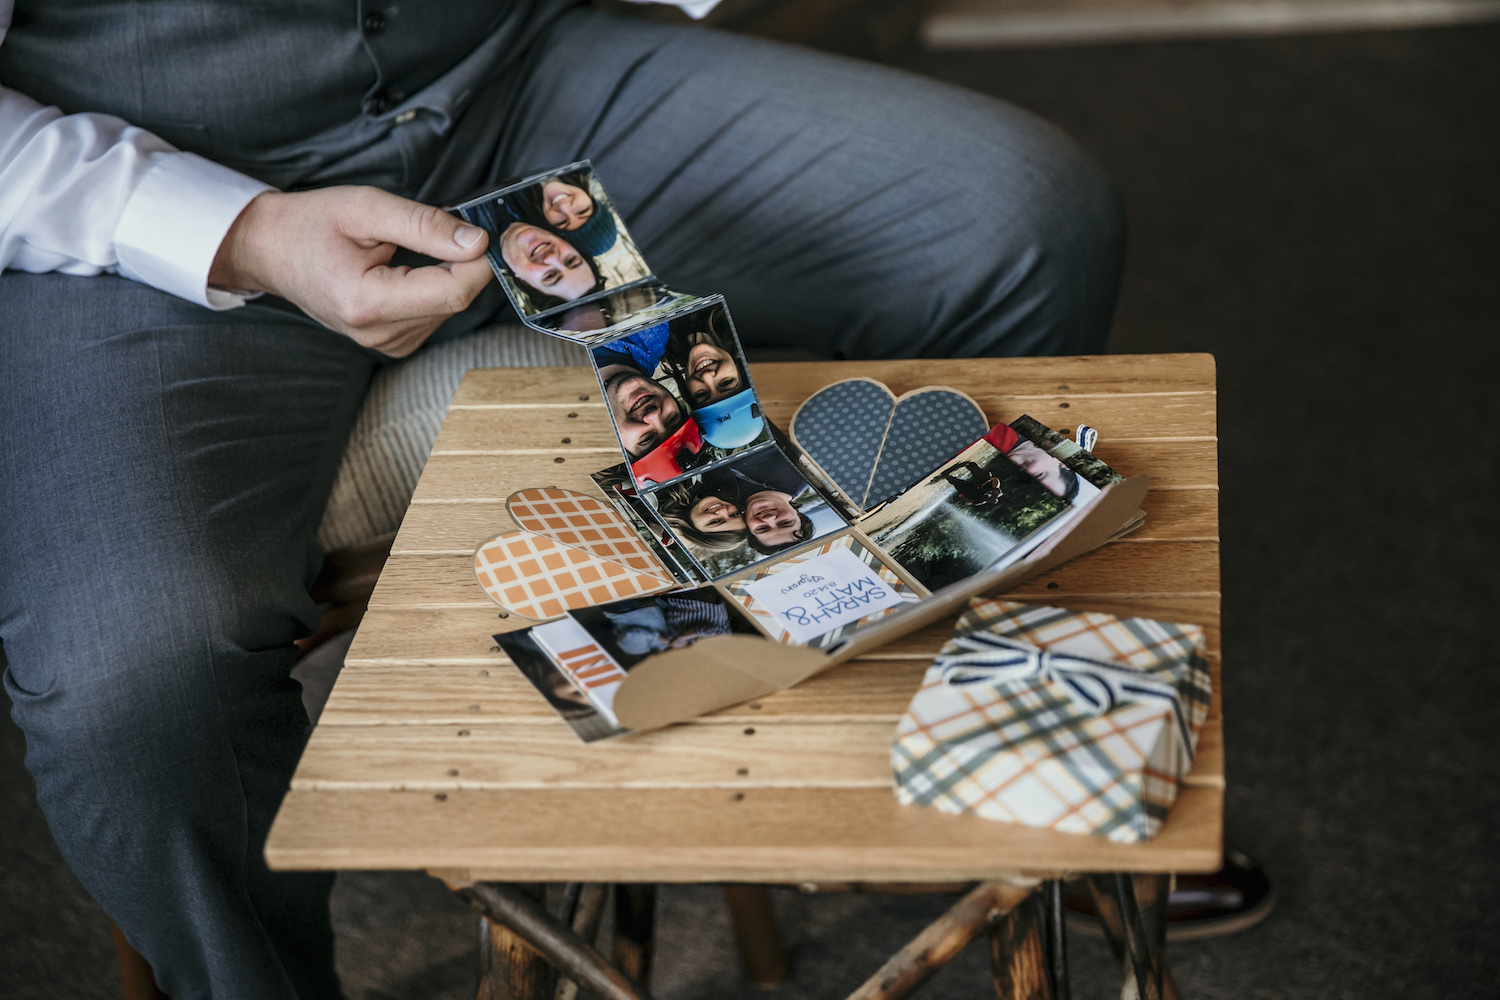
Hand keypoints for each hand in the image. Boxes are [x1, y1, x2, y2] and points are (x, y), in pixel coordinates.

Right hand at [209, 186, 493, 356]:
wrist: (269, 250)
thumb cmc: (309, 225)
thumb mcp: (365, 208)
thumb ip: (424, 225)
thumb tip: (476, 241)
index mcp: (367, 304)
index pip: (453, 292)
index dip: (479, 262)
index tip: (485, 232)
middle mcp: (378, 334)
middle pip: (454, 301)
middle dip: (463, 264)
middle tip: (450, 229)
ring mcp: (385, 344)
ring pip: (449, 309)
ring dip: (446, 275)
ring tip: (412, 248)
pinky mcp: (392, 343)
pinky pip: (434, 315)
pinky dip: (433, 288)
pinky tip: (407, 270)